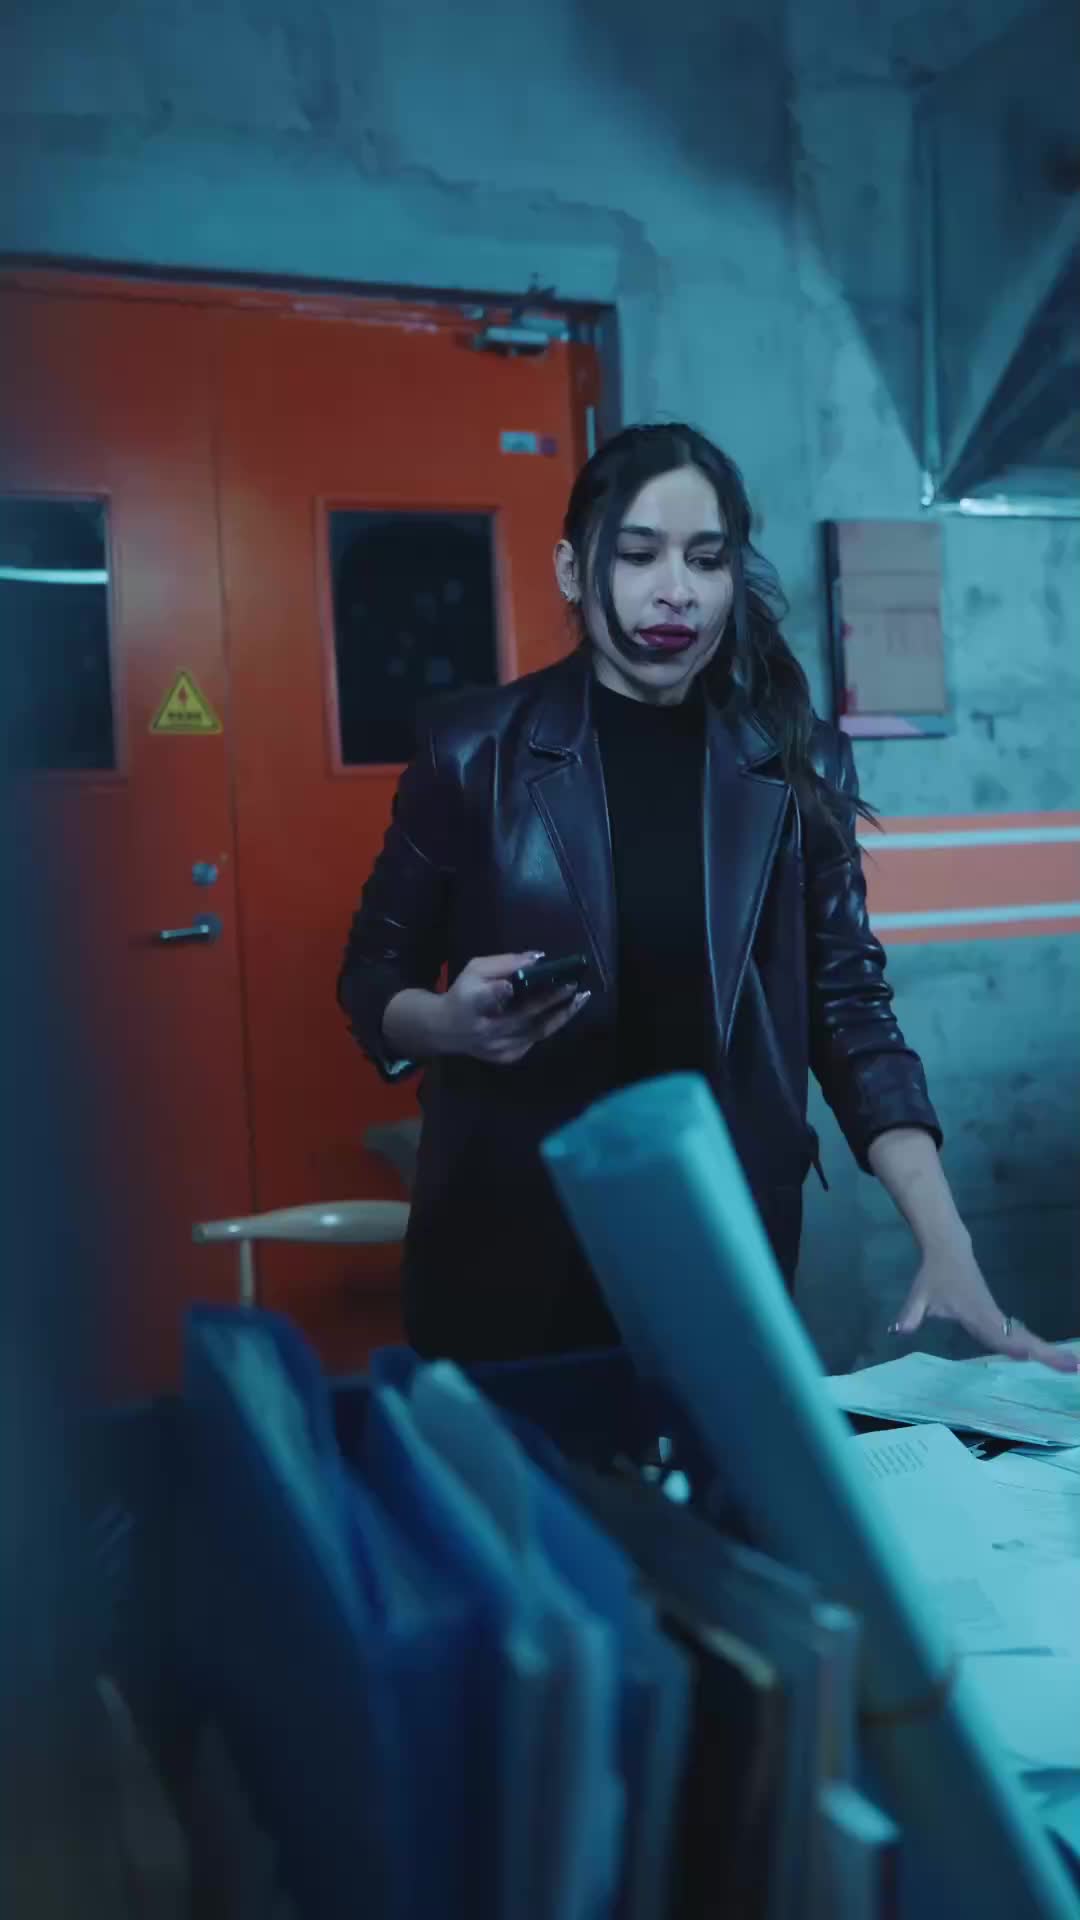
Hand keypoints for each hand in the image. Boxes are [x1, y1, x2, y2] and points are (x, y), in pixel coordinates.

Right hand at [432, 952, 589, 1065]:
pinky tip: (564, 1012)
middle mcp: (484, 1030)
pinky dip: (551, 1025)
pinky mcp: (506, 1057)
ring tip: (580, 1000)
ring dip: (561, 1015)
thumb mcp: (475, 970)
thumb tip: (538, 958)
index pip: (483, 999)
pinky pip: (535, 1040)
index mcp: (471, 1004)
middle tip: (573, 986)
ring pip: (536, 1032)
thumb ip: (505, 963)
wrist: (444, 1030)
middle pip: (522, 1016)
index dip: (497, 993)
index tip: (509, 985)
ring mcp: (496, 1047)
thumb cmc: (463, 993)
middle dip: (550, 1001)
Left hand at [891, 1239, 1078, 1373]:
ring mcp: (998, 1316)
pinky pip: (1021, 1335)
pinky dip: (1039, 1347)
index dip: (1010, 1345)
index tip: (1029, 1356)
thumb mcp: (919, 1295)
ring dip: (1050, 1352)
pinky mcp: (998, 1316)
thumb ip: (910, 1313)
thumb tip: (898, 1330)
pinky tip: (1050, 1358)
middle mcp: (991, 1316)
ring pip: (1026, 1337)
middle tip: (1073, 1368)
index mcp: (975, 1313)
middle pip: (1022, 1338)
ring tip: (1073, 1367)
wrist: (950, 1251)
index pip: (994, 1333)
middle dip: (1047, 1353)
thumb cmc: (934, 1275)